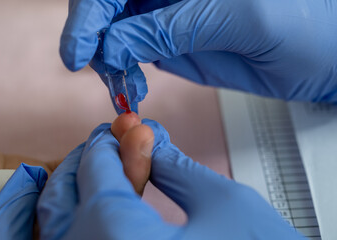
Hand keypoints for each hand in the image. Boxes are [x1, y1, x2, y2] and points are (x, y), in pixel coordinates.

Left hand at [37, 115, 304, 238]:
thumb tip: (146, 137)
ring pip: (46, 226)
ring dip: (55, 189)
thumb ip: (176, 165)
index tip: (121, 129)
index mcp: (119, 238)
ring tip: (64, 167)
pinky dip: (29, 224)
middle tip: (107, 144)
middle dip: (87, 160)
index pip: (98, 168)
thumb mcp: (222, 203)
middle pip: (66, 194)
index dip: (109, 142)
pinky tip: (44, 195)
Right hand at [61, 0, 336, 102]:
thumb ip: (175, 28)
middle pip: (112, 6)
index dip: (91, 13)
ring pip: (119, 31)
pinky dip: (124, 71)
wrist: (325, 61)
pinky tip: (131, 85)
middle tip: (100, 71)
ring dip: (108, 59)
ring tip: (120, 84)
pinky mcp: (176, 43)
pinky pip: (136, 53)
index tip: (79, 51)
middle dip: (95, 37)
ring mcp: (172, 17)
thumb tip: (117, 44)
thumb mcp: (240, 19)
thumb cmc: (307, 24)